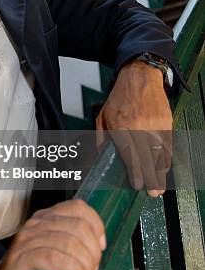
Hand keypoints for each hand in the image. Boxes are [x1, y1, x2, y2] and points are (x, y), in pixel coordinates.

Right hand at [0, 199, 105, 269]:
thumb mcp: (52, 249)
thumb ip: (71, 242)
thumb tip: (99, 249)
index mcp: (46, 217)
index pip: (78, 208)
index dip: (96, 225)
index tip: (101, 247)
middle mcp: (36, 223)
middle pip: (78, 227)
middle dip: (92, 252)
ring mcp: (27, 239)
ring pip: (68, 242)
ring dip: (84, 263)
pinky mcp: (21, 258)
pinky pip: (53, 258)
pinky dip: (71, 269)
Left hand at [96, 60, 172, 196]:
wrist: (140, 77)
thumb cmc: (119, 96)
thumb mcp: (102, 115)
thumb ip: (101, 137)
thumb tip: (102, 157)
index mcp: (120, 125)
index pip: (129, 153)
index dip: (134, 171)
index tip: (136, 185)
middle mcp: (138, 125)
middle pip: (146, 157)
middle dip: (150, 178)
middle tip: (152, 193)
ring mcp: (154, 123)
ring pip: (159, 153)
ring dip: (160, 172)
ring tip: (159, 187)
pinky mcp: (165, 121)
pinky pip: (168, 145)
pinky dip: (167, 159)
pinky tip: (165, 169)